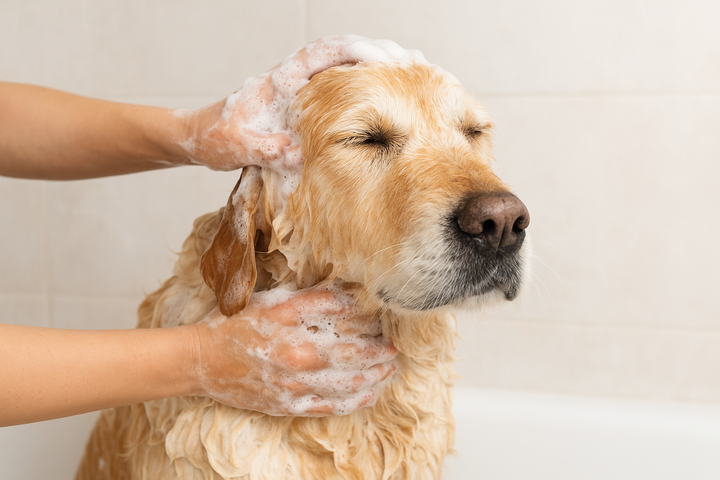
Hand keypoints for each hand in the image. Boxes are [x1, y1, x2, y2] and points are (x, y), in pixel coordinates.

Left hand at [176, 35, 425, 171]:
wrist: (198, 136)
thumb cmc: (212, 137)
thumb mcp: (234, 146)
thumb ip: (262, 148)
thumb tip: (298, 154)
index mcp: (280, 80)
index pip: (323, 53)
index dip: (356, 51)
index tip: (386, 61)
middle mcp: (295, 78)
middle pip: (344, 51)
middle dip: (381, 53)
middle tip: (415, 65)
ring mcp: (302, 90)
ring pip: (347, 67)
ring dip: (380, 66)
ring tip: (415, 74)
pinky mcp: (305, 105)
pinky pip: (343, 89)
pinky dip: (368, 87)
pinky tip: (389, 99)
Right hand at [191, 285, 397, 415]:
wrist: (202, 361)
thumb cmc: (236, 326)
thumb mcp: (273, 302)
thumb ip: (311, 299)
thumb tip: (346, 295)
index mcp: (297, 333)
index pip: (347, 329)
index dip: (371, 329)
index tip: (386, 326)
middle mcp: (300, 362)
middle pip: (353, 360)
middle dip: (380, 356)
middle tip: (395, 350)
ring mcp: (294, 388)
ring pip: (346, 387)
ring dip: (374, 379)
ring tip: (389, 372)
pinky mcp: (288, 406)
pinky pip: (329, 408)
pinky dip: (353, 402)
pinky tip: (368, 396)